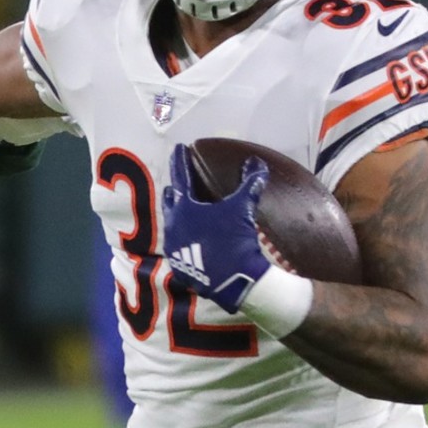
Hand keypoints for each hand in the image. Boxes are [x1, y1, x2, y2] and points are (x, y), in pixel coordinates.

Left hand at [161, 144, 272, 312]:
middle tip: (175, 184)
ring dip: (175, 215)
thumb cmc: (234, 239)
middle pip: (171, 202)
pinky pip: (177, 247)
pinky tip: (187, 240)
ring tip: (179, 210)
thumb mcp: (242, 209)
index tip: (179, 148)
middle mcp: (173, 225)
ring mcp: (174, 247)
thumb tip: (256, 162)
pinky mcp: (179, 266)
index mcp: (184, 208)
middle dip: (173, 191)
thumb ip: (249, 184)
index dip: (180, 161)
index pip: (181, 177)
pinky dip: (182, 239)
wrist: (232, 279)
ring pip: (171, 225)